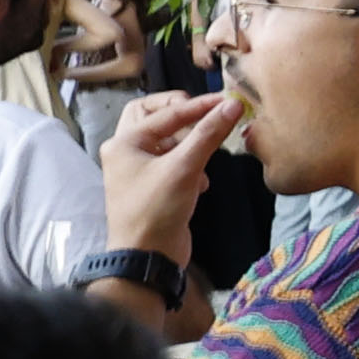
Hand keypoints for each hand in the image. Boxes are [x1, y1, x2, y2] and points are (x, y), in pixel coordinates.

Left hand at [96, 90, 233, 256]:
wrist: (147, 258)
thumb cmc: (157, 210)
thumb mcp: (185, 168)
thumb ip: (209, 134)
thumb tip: (233, 105)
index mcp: (124, 142)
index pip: (167, 112)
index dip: (201, 105)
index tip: (231, 100)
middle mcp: (126, 151)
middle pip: (152, 115)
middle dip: (181, 114)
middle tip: (206, 116)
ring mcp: (138, 169)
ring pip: (165, 139)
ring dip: (188, 141)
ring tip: (208, 151)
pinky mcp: (152, 185)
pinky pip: (172, 160)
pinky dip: (189, 163)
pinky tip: (202, 181)